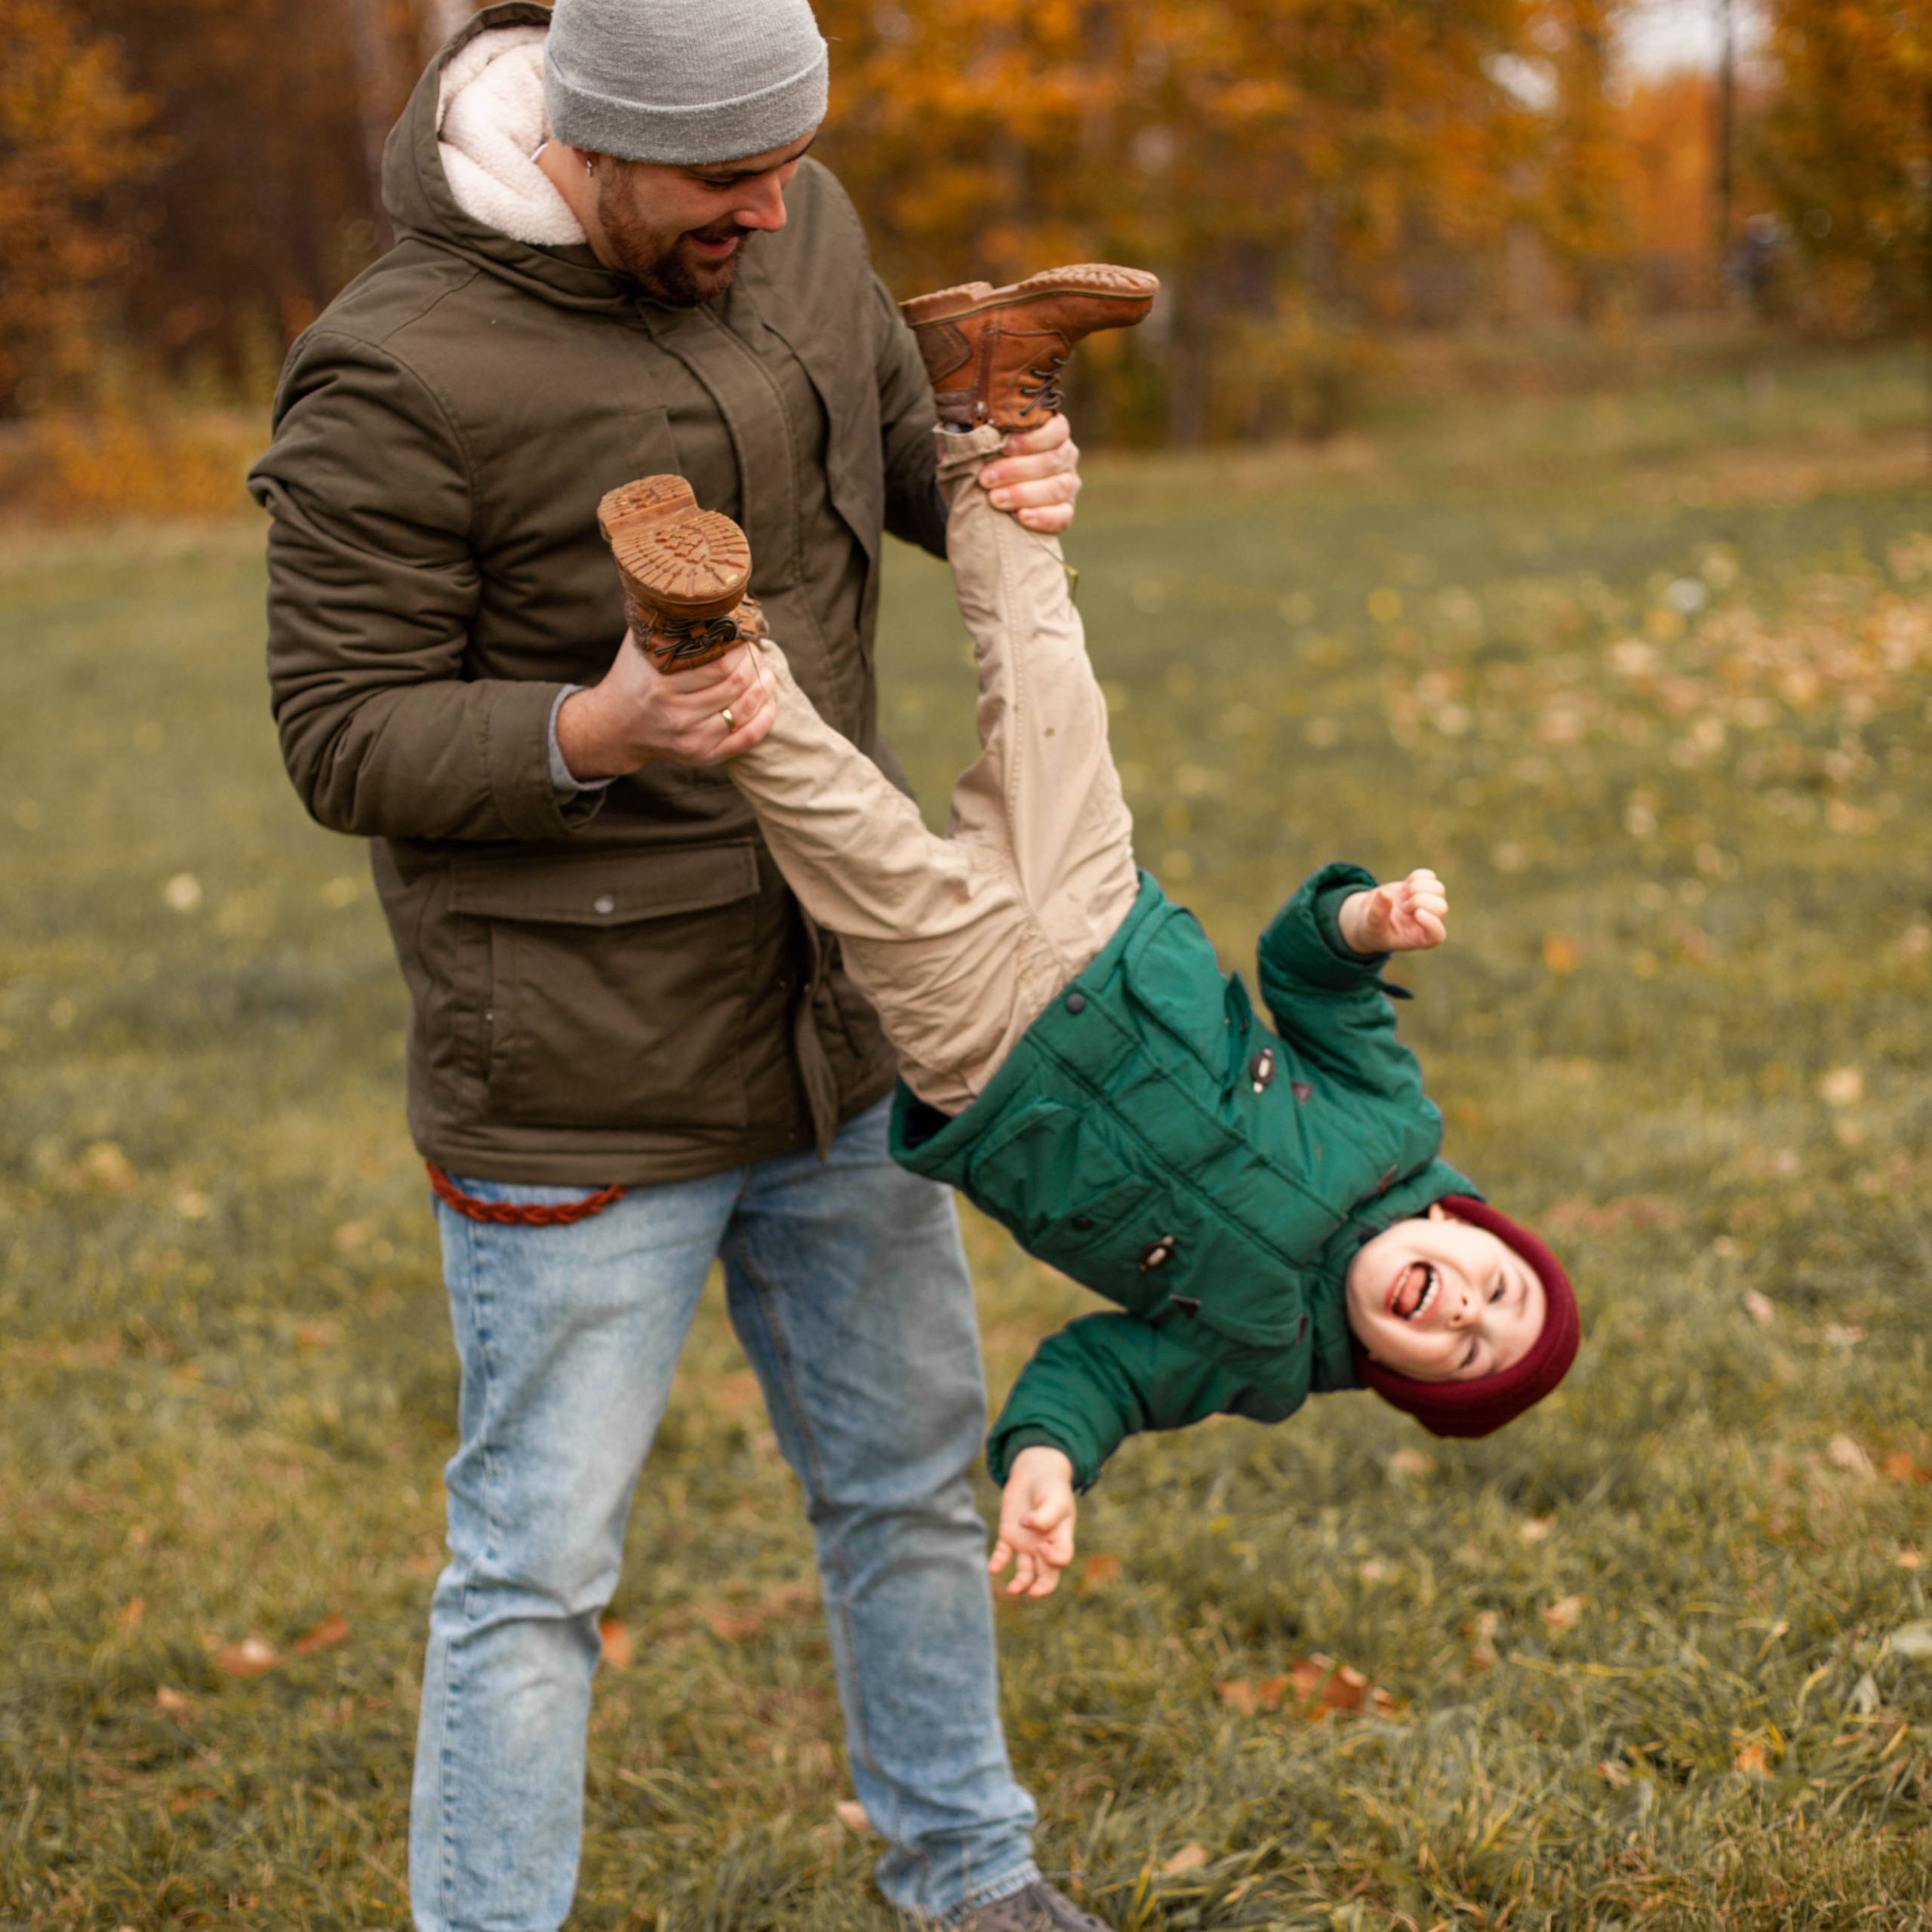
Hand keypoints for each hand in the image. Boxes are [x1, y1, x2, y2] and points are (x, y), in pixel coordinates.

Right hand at [556, 636, 775, 778]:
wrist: (616, 726)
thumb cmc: (632, 678)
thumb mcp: (640, 647)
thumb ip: (661, 621)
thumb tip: (689, 586)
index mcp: (661, 686)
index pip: (719, 665)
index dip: (741, 649)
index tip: (744, 637)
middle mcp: (677, 716)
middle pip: (736, 685)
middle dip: (754, 664)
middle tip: (757, 652)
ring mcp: (692, 740)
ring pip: (745, 709)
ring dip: (764, 687)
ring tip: (765, 672)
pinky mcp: (704, 757)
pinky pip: (748, 739)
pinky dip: (765, 718)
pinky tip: (768, 701)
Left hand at [978, 414, 1081, 533]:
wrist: (991, 492)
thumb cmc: (990, 460)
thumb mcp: (992, 445)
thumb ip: (992, 437)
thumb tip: (980, 437)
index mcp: (1053, 433)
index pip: (1057, 430)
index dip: (1032, 439)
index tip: (1003, 447)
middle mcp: (1065, 457)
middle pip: (1052, 461)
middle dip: (1015, 470)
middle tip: (986, 478)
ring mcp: (1068, 484)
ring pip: (1057, 488)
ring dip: (1023, 494)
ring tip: (995, 499)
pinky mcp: (1066, 510)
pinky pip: (1063, 516)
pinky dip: (1043, 517)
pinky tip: (1021, 517)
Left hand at [989, 1445, 1076, 1596]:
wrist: (1034, 1472)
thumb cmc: (1051, 1486)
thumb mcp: (1054, 1498)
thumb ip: (1045, 1514)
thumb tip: (1026, 1525)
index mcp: (1061, 1537)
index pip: (1062, 1558)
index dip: (1053, 1559)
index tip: (1042, 1547)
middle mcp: (1044, 1545)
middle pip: (1047, 1574)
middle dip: (1041, 1587)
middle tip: (1032, 1593)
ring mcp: (1026, 1543)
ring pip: (1025, 1571)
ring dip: (1019, 1583)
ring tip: (1011, 1589)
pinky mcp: (1009, 1536)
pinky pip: (1003, 1554)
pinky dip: (998, 1562)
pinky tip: (993, 1568)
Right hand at [1338, 868, 1448, 953]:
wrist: (1371, 917)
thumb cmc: (1373, 930)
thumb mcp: (1371, 927)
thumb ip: (1377, 914)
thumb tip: (1384, 894)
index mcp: (1420, 938)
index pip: (1437, 934)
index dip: (1432, 923)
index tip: (1417, 914)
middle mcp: (1429, 921)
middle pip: (1441, 907)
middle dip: (1419, 901)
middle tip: (1403, 906)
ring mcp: (1428, 904)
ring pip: (1438, 889)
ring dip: (1417, 888)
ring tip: (1402, 896)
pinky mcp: (1423, 889)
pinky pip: (1429, 876)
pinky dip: (1416, 877)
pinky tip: (1404, 887)